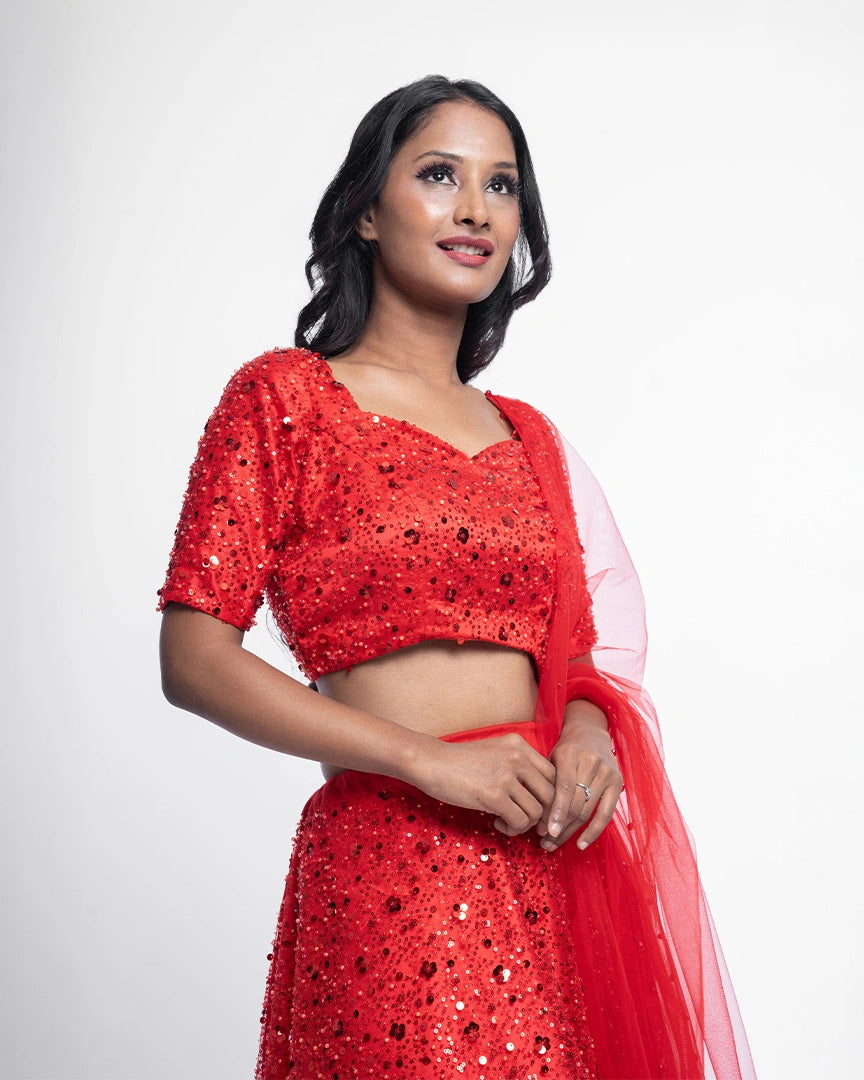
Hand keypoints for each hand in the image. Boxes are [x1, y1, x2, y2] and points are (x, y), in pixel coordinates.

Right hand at [414, 734, 556, 837]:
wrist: (431, 762)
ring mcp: (506, 775)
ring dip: (524, 824)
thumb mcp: (494, 752)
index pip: (553, 774)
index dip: (549, 797)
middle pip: (550, 794)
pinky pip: (519, 821)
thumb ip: (518, 766)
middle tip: (525, 821)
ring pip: (536, 811)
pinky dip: (512, 829)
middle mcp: (517, 757)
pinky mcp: (494, 794)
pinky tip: (498, 823)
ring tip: (506, 822)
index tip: (537, 808)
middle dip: (541, 814)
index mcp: (519, 744)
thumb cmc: (460, 761)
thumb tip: (540, 797)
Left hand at [537, 721, 622, 851]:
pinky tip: (581, 844)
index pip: (564, 788)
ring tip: (554, 844)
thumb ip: (547, 784)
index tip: (544, 832)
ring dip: (570, 832)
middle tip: (544, 842)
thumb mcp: (552, 759)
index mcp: (571, 754)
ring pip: (587, 811)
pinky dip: (593, 831)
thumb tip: (539, 820)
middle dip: (559, 826)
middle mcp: (592, 762)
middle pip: (575, 803)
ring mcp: (607, 772)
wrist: (590, 733)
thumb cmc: (565, 751)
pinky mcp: (618, 783)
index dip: (555, 812)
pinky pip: (606, 814)